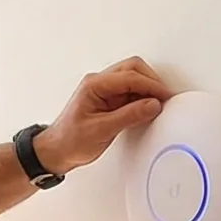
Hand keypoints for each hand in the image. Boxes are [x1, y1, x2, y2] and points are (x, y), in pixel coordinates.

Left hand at [37, 57, 173, 174]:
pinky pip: (130, 92)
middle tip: (163, 98)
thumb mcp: (101, 130)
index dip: (151, 86)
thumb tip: (152, 105)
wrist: (56, 152)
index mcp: (94, 85)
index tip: (164, 97)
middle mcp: (99, 83)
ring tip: (156, 105)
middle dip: (151, 81)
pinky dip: (142, 98)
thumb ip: (129, 116)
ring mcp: (104, 91)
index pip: (130, 77)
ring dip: (147, 89)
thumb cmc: (70, 141)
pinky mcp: (109, 101)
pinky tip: (147, 109)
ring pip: (133, 79)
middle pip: (133, 69)